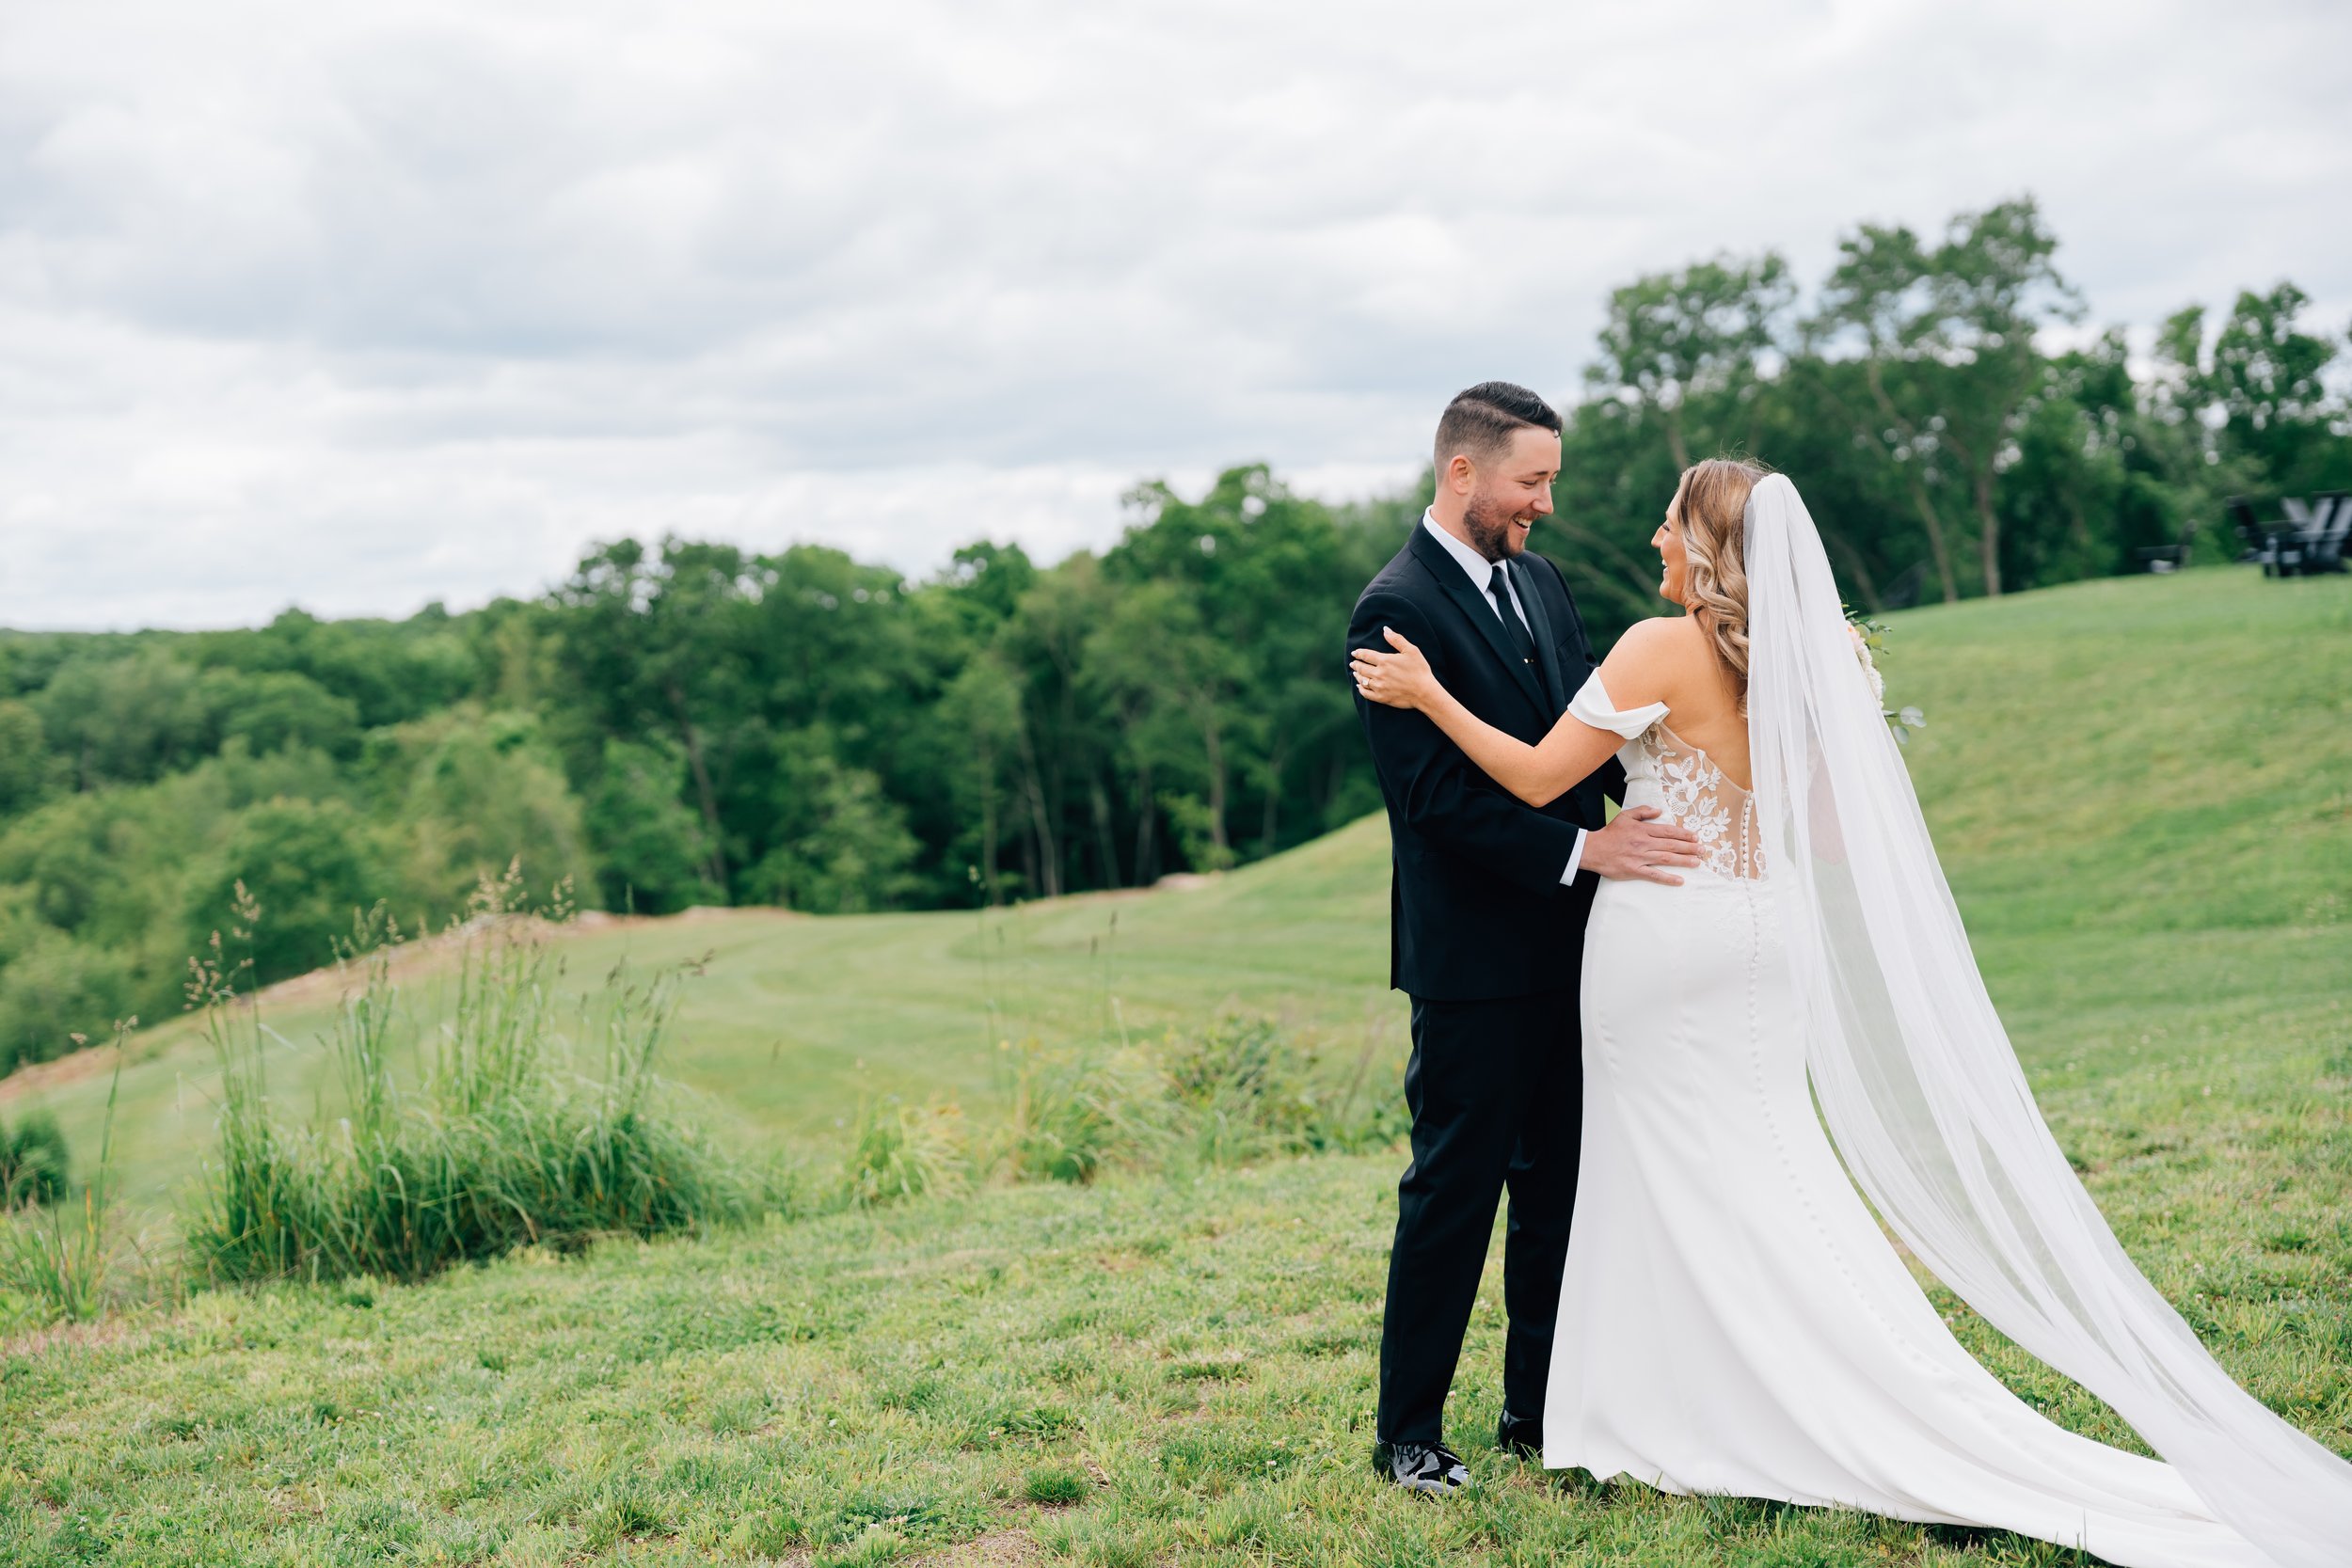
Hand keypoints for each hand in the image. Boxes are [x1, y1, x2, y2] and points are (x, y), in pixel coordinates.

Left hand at [1351, 627, 1437, 710]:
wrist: (1425, 692)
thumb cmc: (1420, 670)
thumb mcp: (1411, 650)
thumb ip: (1396, 639)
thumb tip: (1385, 629)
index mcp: (1385, 661)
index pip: (1366, 655)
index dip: (1358, 653)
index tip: (1354, 653)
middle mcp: (1379, 673)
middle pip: (1361, 668)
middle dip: (1356, 664)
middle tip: (1353, 663)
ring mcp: (1379, 686)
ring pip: (1362, 680)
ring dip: (1357, 675)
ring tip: (1355, 673)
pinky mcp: (1381, 697)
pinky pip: (1366, 693)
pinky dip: (1360, 689)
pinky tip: (1360, 686)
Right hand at [1580, 806, 1702, 885]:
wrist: (1593, 849)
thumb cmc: (1609, 833)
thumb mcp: (1625, 816)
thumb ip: (1643, 812)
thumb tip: (1659, 811)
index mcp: (1643, 830)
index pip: (1668, 831)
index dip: (1683, 834)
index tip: (1695, 837)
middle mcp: (1644, 843)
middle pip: (1671, 845)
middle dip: (1689, 847)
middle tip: (1703, 850)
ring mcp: (1640, 858)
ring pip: (1666, 858)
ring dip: (1684, 861)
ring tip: (1697, 862)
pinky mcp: (1635, 870)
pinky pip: (1654, 875)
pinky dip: (1667, 878)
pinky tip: (1679, 880)